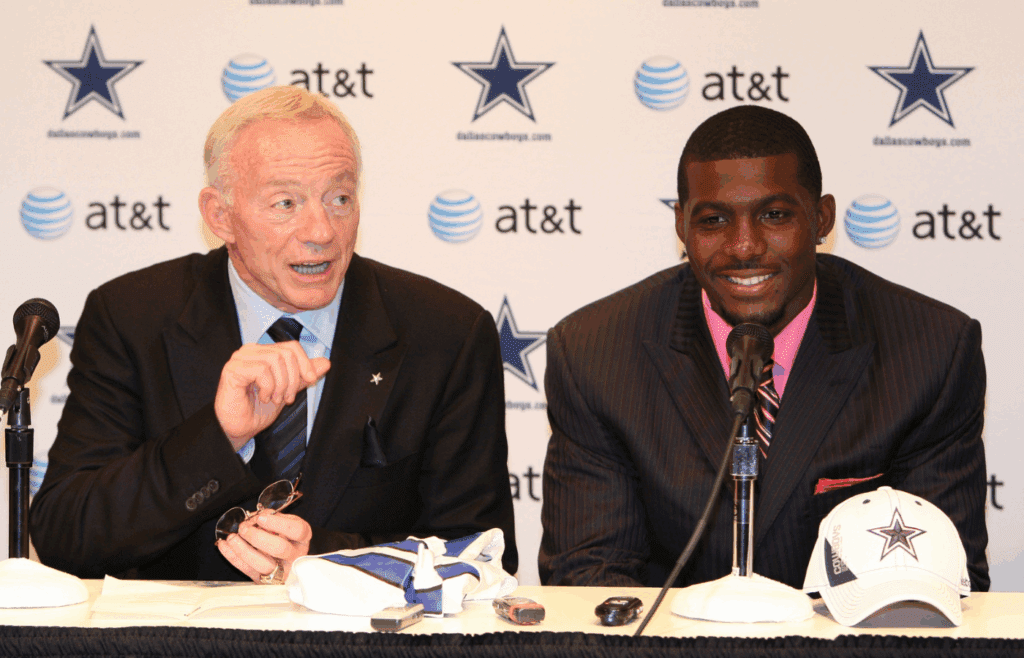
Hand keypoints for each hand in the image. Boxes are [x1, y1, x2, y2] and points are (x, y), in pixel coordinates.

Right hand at [214, 342, 329, 449]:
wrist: (240, 428)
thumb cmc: (257, 410)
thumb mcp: (287, 390)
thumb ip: (303, 376)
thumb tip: (325, 362)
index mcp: (263, 352)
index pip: (291, 346)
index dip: (305, 363)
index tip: (310, 380)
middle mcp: (250, 351)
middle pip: (286, 353)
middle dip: (293, 379)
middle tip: (286, 397)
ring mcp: (240, 358)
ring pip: (275, 360)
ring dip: (280, 385)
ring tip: (273, 398)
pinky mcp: (233, 369)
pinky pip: (262, 370)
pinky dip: (268, 387)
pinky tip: (262, 397)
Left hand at [216, 512, 311, 582]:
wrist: (289, 559)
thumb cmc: (287, 537)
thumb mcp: (288, 523)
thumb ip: (274, 518)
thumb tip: (255, 517)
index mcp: (302, 538)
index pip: (296, 530)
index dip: (278, 524)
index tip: (261, 518)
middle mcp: (295, 555)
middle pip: (279, 548)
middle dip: (257, 536)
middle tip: (244, 527)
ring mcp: (281, 570)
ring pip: (263, 563)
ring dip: (243, 549)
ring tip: (232, 538)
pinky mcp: (266, 579)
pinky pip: (248, 570)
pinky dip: (233, 557)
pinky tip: (225, 546)